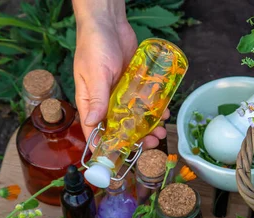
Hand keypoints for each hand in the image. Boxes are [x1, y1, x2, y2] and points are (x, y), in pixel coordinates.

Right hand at [73, 0, 167, 148]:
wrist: (108, 23)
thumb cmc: (94, 45)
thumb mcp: (95, 73)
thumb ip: (96, 98)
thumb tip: (93, 122)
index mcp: (89, 101)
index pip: (95, 130)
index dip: (105, 146)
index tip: (118, 158)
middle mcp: (104, 100)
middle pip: (119, 127)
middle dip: (134, 138)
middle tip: (150, 144)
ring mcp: (120, 92)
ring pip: (134, 116)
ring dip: (147, 125)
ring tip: (160, 131)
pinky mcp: (134, 84)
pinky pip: (144, 100)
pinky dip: (153, 108)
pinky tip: (164, 112)